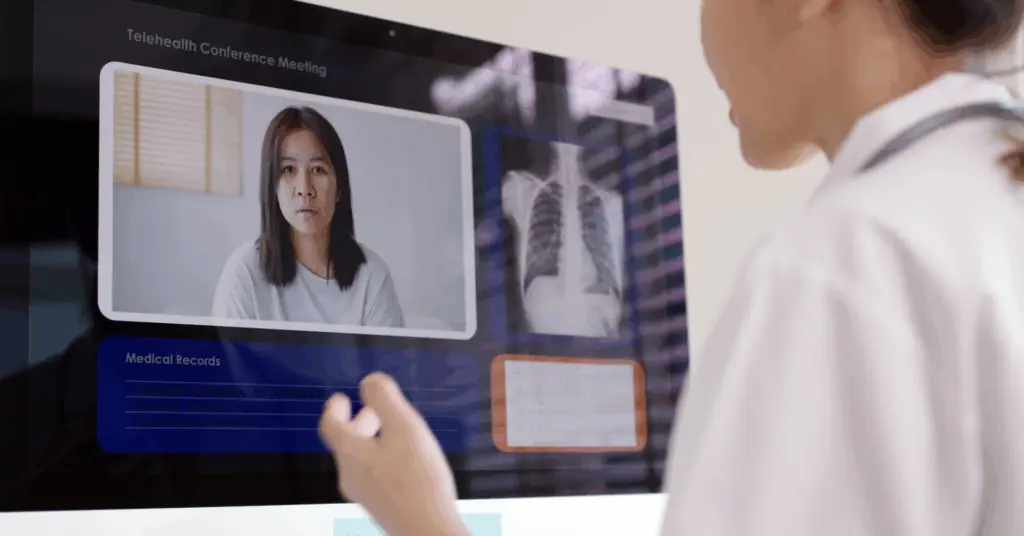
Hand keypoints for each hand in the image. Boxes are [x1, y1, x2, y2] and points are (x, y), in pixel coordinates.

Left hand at [319, 372, 467, 535]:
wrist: (427, 531)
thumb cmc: (417, 482)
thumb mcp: (404, 427)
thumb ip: (386, 399)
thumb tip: (370, 380)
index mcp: (351, 452)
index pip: (331, 426)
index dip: (334, 409)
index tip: (340, 399)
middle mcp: (352, 475)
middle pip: (347, 443)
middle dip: (360, 423)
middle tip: (372, 412)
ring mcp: (366, 494)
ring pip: (361, 460)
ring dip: (373, 441)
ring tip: (394, 433)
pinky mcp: (382, 506)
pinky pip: (375, 476)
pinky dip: (383, 459)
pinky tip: (405, 461)